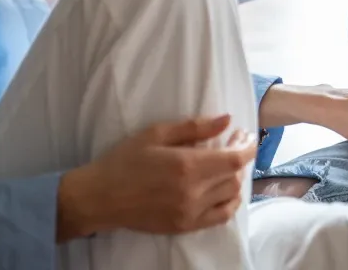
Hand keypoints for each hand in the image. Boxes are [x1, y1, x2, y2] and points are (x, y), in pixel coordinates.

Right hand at [57, 114, 256, 240]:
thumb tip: (226, 120)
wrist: (100, 197)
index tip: (246, 135)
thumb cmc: (125, 160)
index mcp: (187, 166)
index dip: (247, 146)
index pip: (235, 159)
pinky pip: (220, 217)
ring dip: (235, 179)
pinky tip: (224, 190)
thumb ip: (194, 127)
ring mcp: (190, 212)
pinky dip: (229, 203)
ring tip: (226, 165)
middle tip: (233, 143)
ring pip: (230, 196)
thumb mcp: (156, 134)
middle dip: (240, 158)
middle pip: (235, 176)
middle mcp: (193, 192)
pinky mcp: (184, 226)